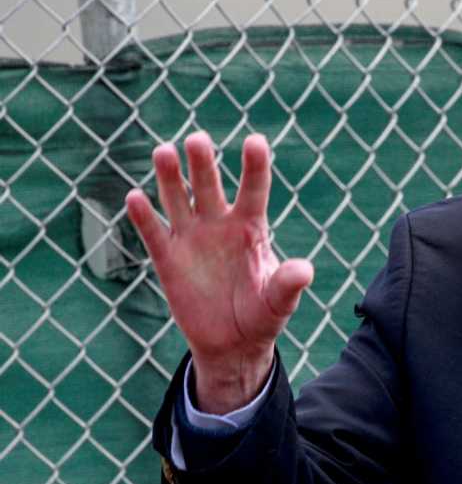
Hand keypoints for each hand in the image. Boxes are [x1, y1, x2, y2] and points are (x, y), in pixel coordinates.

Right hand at [125, 132, 313, 412]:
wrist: (233, 344)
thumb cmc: (262, 316)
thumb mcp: (279, 302)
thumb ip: (288, 284)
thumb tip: (304, 270)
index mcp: (252, 229)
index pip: (254, 190)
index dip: (254, 166)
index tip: (255, 141)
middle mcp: (220, 225)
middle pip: (210, 186)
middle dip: (203, 163)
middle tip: (197, 140)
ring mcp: (192, 239)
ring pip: (179, 200)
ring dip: (170, 178)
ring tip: (163, 152)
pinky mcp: (168, 259)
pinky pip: (154, 233)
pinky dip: (144, 217)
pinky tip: (135, 197)